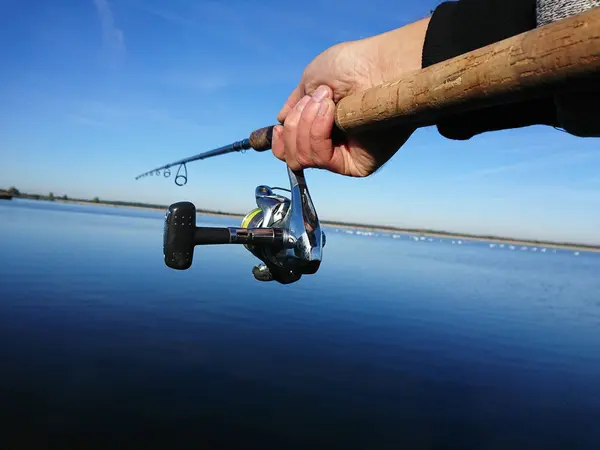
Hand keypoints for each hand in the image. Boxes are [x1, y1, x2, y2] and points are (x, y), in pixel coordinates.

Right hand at [271, 18, 429, 176]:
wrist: (378, 65)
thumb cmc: (352, 66)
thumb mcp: (311, 79)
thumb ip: (295, 104)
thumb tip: (279, 121)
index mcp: (321, 128)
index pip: (291, 150)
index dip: (281, 141)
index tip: (279, 126)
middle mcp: (332, 146)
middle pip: (293, 156)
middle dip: (293, 126)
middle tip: (311, 101)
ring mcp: (344, 156)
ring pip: (304, 158)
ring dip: (305, 125)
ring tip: (325, 100)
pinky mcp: (356, 165)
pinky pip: (322, 159)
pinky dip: (317, 133)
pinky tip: (330, 111)